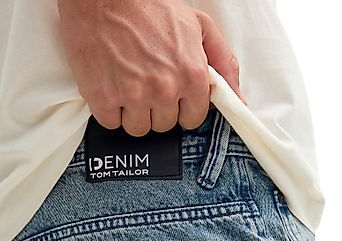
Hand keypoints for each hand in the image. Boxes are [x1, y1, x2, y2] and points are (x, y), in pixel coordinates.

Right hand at [57, 0, 245, 135]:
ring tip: (129, 82)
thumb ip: (224, 65)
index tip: (173, 95)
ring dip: (133, 112)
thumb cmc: (149, 7)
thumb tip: (237, 99)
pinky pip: (111, 123)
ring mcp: (133, 96)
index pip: (192, 119)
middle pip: (164, 125)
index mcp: (191, 74)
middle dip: (157, 108)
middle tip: (148, 81)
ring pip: (138, 128)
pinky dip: (110, 109)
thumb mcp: (199, 27)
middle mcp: (164, 88)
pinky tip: (112, 85)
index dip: (182, 107)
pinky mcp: (104, 98)